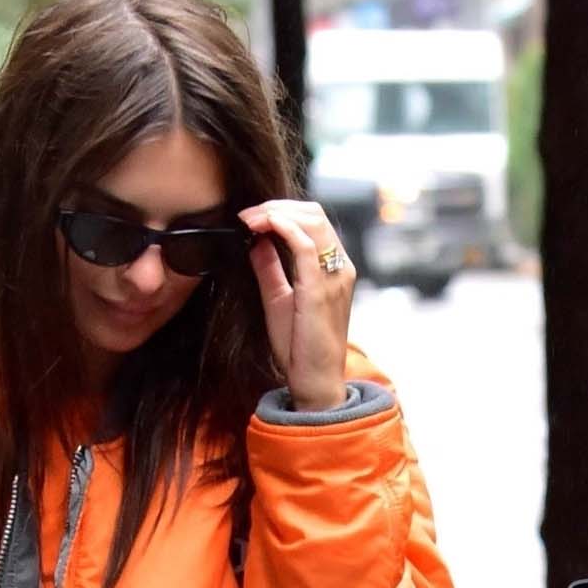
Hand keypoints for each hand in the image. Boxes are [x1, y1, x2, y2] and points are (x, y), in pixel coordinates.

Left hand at [239, 198, 355, 411]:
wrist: (314, 381)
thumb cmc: (299, 347)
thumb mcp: (278, 299)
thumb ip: (270, 269)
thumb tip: (257, 241)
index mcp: (333, 267)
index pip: (313, 221)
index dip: (282, 211)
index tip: (250, 217)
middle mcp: (340, 266)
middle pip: (314, 214)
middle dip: (276, 206)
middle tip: (246, 214)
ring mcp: (334, 276)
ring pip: (312, 222)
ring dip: (277, 213)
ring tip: (250, 219)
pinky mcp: (321, 289)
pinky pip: (305, 245)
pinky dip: (284, 228)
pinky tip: (264, 225)